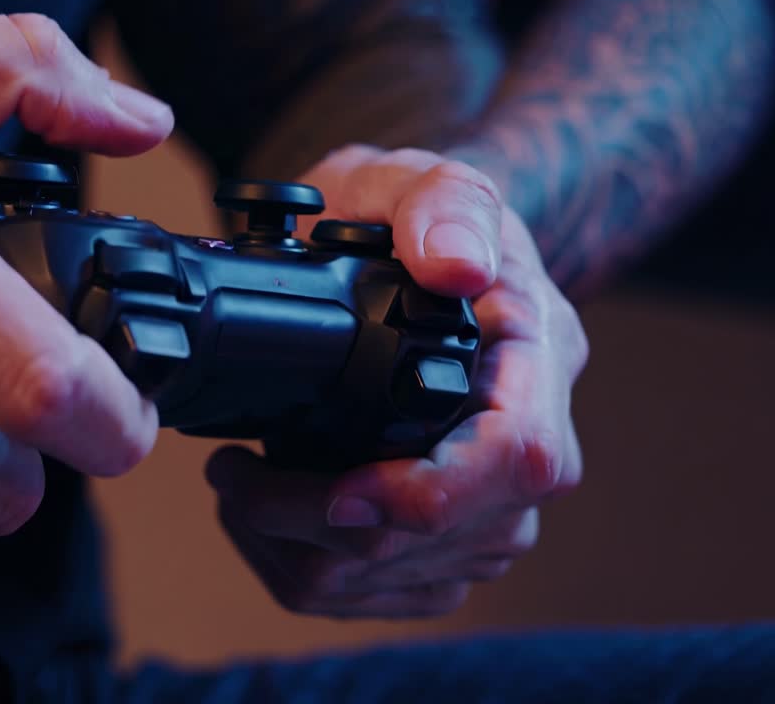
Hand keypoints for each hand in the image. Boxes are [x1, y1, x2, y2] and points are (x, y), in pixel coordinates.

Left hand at [206, 146, 587, 617]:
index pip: (518, 460)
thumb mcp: (423, 178)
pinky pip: (382, 596)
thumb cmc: (418, 216)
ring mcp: (494, 500)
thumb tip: (457, 266)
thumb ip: (444, 205)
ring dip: (301, 551)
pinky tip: (271, 520)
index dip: (429, 495)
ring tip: (241, 491)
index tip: (335, 491)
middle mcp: (530, 440)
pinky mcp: (451, 538)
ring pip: (402, 580)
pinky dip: (307, 568)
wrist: (419, 251)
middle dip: (320, 524)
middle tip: (235, 474)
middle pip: (447, 538)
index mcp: (538, 357)